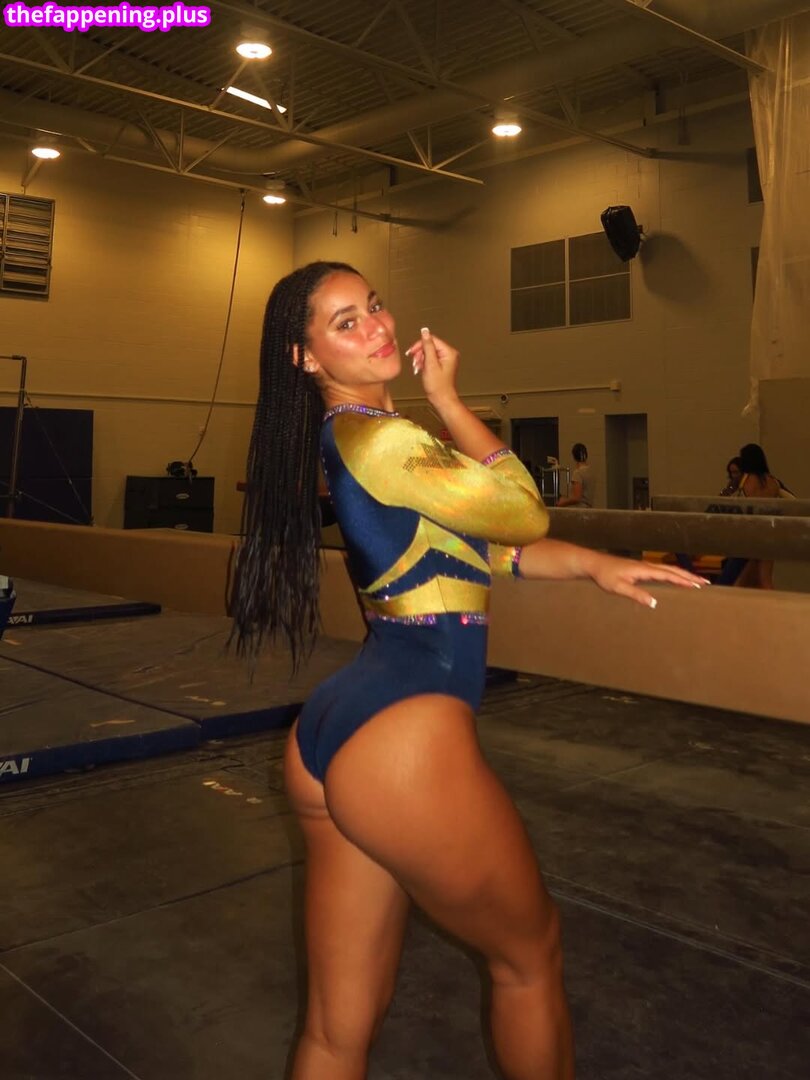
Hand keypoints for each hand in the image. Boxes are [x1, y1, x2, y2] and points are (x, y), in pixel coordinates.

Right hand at [406, 327, 459, 404]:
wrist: (441, 398)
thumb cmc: (437, 385)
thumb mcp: (430, 364)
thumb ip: (427, 346)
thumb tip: (424, 331)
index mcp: (449, 352)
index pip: (431, 340)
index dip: (420, 345)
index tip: (412, 352)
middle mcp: (449, 353)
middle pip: (429, 345)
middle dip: (420, 353)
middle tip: (416, 362)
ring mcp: (446, 359)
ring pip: (428, 352)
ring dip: (420, 359)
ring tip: (418, 368)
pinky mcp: (442, 363)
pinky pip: (430, 358)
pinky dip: (424, 363)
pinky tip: (421, 369)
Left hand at [589, 553, 708, 608]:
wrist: (594, 564)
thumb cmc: (605, 576)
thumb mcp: (619, 587)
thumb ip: (636, 594)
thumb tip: (654, 603)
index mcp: (644, 570)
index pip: (668, 575)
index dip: (684, 580)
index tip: (698, 585)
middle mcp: (647, 566)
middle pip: (673, 570)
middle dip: (689, 576)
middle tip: (705, 583)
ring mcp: (644, 566)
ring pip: (668, 569)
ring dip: (682, 574)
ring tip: (695, 581)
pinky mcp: (640, 569)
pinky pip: (661, 571)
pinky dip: (672, 574)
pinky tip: (674, 579)